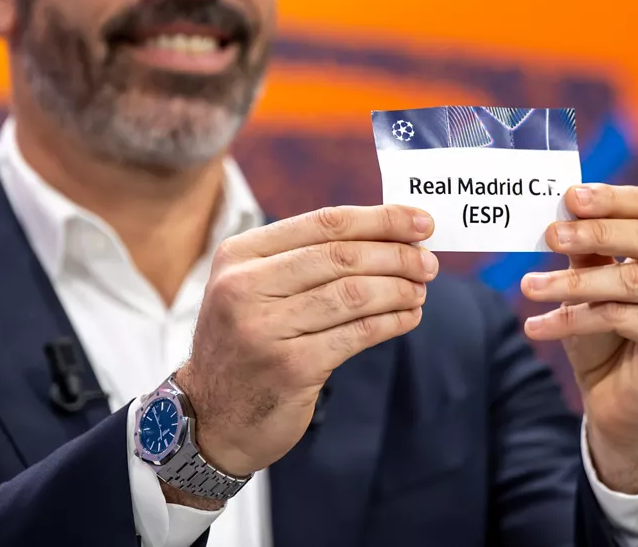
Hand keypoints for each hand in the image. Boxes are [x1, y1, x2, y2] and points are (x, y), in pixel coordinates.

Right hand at [177, 205, 436, 478]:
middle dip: (396, 255)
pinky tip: (407, 318)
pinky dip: (390, 322)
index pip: (323, 222)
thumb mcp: (253, 289)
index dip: (380, 219)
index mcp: (238, 255)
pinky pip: (357, 334)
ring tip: (420, 290)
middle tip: (428, 261)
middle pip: (341, 256)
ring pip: (353, 294)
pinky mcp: (290, 368)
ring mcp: (265, 329)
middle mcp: (245, 287)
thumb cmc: (246, 343)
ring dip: (398, 289)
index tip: (420, 222)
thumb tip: (389, 234)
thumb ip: (305, 258)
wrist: (209, 418)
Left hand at [520, 184, 637, 490]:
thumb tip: (567, 207)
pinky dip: (574, 320)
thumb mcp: (595, 278)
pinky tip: (538, 325)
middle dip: (595, 233)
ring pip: (632, 281)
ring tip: (528, 286)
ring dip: (573, 283)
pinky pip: (623, 318)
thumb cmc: (610, 329)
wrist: (617, 396)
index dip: (610, 199)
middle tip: (551, 236)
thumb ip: (590, 244)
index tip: (569, 197)